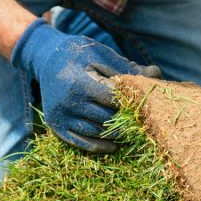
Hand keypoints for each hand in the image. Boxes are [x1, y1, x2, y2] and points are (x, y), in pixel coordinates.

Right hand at [10, 18, 159, 152]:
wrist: (44, 58)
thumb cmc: (77, 54)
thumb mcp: (100, 54)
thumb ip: (126, 68)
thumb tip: (156, 74)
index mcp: (80, 83)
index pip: (113, 100)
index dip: (130, 103)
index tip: (144, 105)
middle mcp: (68, 103)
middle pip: (107, 119)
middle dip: (127, 121)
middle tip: (144, 123)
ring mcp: (61, 116)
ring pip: (96, 133)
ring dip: (116, 135)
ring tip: (133, 133)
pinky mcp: (56, 126)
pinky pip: (81, 143)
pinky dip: (99, 146)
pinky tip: (114, 145)